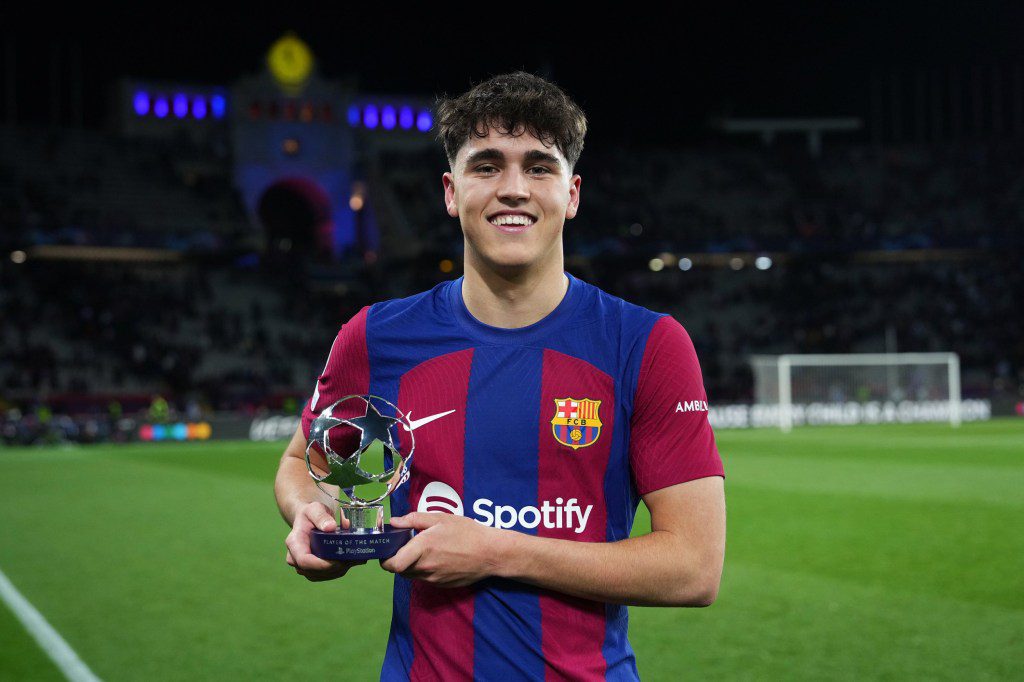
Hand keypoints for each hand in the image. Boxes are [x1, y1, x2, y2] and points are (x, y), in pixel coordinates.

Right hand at [285, 501, 365, 581]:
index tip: (338, 561)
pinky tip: (353, 560)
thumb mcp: (314, 509)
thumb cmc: (311, 514)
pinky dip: (341, 568)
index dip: (321, 565)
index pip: (304, 561)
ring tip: (355, 558)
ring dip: (340, 569)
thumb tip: (330, 527)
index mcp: (294, 543)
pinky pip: (328, 574)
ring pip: (323, 575)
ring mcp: (304, 566)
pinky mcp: (314, 570)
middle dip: (335, 567)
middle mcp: (295, 558)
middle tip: (353, 558)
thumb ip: (321, 516)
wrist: (309, 520)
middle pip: (314, 571)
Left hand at [380, 512, 504, 587]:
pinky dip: (424, 570)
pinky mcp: (441, 585)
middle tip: (405, 547)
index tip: (387, 550)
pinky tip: (437, 558)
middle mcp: (425, 566)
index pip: (392, 564)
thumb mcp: (440, 518)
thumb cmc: (466, 532)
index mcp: (422, 548)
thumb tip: (394, 522)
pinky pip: (425, 579)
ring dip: (410, 566)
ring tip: (423, 551)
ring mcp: (433, 578)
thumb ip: (414, 519)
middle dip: (398, 560)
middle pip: (400, 571)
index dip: (385, 560)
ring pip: (412, 575)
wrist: (490, 553)